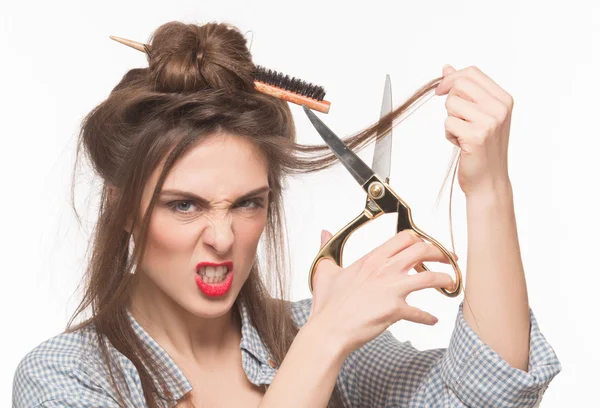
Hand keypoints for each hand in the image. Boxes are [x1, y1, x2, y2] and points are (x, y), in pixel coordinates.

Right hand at [308, 229, 456, 357]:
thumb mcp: (325, 271)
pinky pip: (420, 313)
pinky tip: (432, 320)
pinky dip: (428, 318)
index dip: (419, 240)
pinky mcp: (395, 310)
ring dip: (445, 279)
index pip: (403, 238)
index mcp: (371, 259)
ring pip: (430, 277)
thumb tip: (324, 232)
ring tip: (452, 283)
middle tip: (448, 259)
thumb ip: (326, 248)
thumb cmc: (328, 304)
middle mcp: (384, 270)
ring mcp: (391, 289)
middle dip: (440, 253)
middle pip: (422, 250)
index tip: (425, 247)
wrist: (329, 330)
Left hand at [435, 65, 513, 196]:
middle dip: (449, 100)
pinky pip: (448, 123)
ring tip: (463, 134)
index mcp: (503, 99)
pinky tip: (462, 145)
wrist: (489, 180)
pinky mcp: (476, 135)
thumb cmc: (483, 149)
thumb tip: (447, 69)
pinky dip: (449, 134)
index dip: (452, 78)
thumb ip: (465, 91)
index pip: (472, 73)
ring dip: (450, 120)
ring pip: (451, 104)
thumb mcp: (478, 115)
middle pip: (460, 84)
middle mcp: (500, 108)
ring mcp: (490, 121)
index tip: (442, 90)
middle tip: (456, 118)